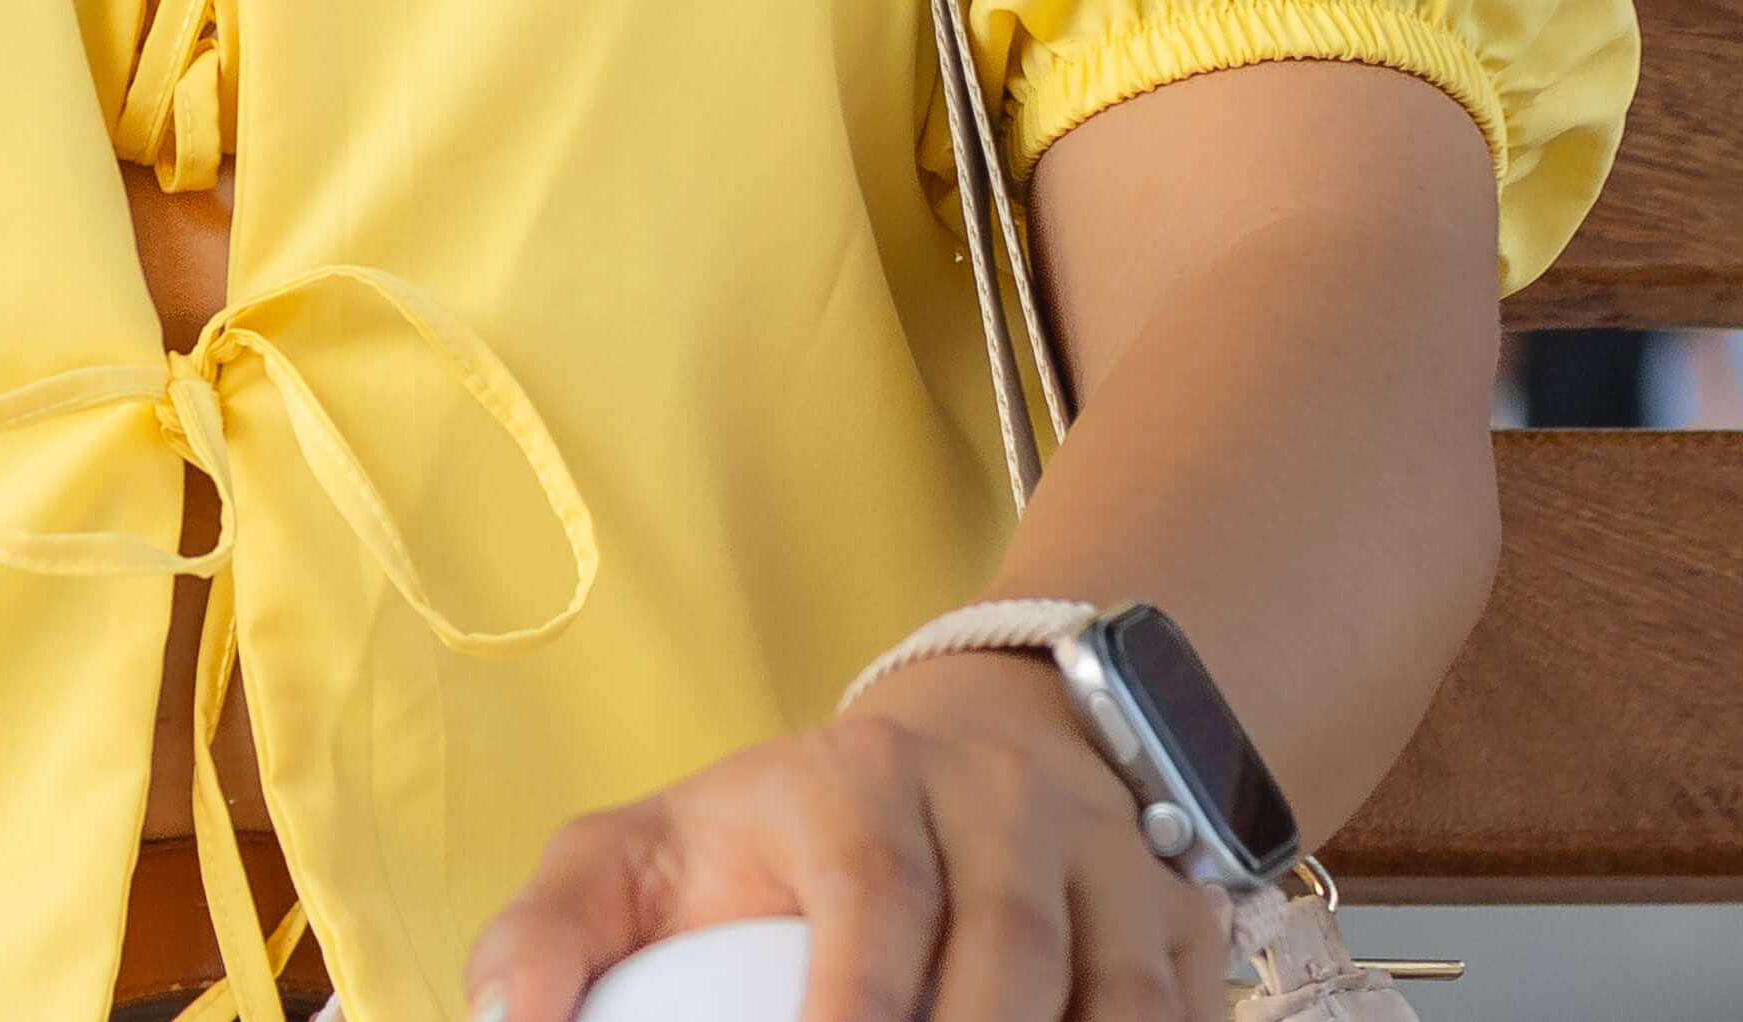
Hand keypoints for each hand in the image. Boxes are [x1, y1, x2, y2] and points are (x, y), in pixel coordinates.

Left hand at [463, 654, 1231, 1021]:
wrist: (974, 747)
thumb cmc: (784, 835)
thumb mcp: (650, 847)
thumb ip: (554, 929)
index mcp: (857, 782)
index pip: (874, 894)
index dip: (859, 1004)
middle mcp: (996, 804)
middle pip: (1008, 955)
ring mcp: (1105, 857)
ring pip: (1116, 992)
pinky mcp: (1181, 917)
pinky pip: (1188, 1012)